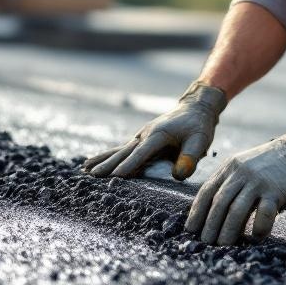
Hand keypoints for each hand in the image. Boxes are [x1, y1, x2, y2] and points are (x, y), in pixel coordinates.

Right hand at [82, 81, 226, 179]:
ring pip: (119, 150)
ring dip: (103, 160)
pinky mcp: (141, 139)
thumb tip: (178, 175)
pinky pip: (122, 149)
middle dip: (108, 164)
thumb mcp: (200, 140)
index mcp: (158, 135)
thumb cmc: (198, 126)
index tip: (116, 176)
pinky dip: (109, 156)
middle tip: (92, 175)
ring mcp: (141, 136)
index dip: (130, 165)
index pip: (142, 153)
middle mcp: (145, 134)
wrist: (195, 108)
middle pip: (124, 151)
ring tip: (85, 168)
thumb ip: (190, 157)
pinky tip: (95, 161)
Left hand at [186, 122, 285, 245]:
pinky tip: (256, 238)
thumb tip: (216, 214)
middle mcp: (241, 173)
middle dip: (210, 225)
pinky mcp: (276, 190)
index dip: (196, 212)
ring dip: (228, 231)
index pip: (206, 191)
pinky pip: (264, 213)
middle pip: (219, 203)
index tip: (191, 229)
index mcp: (230, 167)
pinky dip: (258, 228)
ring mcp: (258, 181)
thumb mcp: (244, 166)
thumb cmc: (271, 164)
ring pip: (236, 210)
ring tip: (223, 246)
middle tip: (205, 242)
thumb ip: (231, 184)